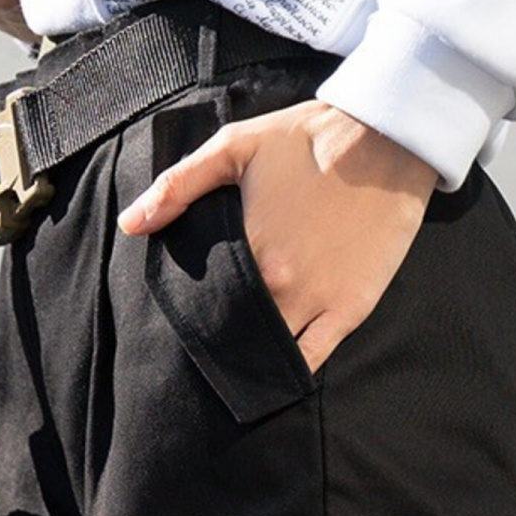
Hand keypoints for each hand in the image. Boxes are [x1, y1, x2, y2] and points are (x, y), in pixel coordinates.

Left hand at [120, 102, 438, 373]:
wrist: (384, 141)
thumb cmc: (308, 140)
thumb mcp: (235, 147)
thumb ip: (179, 186)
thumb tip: (131, 224)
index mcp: (247, 250)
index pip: (205, 301)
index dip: (193, 311)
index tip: (185, 317)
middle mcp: (279, 287)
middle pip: (234, 331)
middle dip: (218, 339)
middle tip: (208, 343)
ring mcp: (315, 304)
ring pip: (269, 352)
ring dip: (249, 359)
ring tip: (235, 361)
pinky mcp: (348, 312)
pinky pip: (310, 361)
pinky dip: (288, 373)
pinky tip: (273, 375)